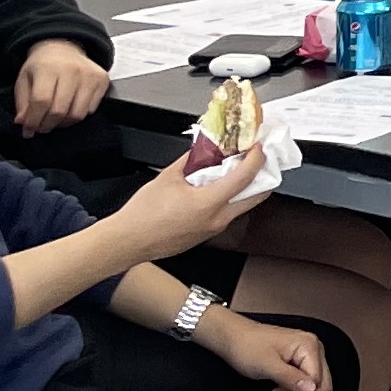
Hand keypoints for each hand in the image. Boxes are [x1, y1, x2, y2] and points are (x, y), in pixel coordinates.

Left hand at [12, 39, 111, 132]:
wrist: (63, 47)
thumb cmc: (42, 66)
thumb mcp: (24, 80)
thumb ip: (22, 103)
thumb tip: (23, 123)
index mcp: (47, 68)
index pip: (41, 101)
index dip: (33, 120)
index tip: (28, 130)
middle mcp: (71, 70)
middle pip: (59, 110)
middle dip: (47, 125)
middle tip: (41, 127)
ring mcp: (89, 75)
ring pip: (77, 114)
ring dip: (63, 123)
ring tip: (55, 120)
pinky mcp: (102, 80)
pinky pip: (90, 110)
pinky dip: (77, 115)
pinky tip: (69, 109)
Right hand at [96, 144, 271, 270]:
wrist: (129, 241)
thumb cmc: (143, 215)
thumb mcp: (168, 177)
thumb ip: (191, 160)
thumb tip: (204, 149)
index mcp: (208, 203)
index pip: (244, 178)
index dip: (255, 159)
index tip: (258, 149)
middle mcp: (217, 219)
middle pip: (257, 197)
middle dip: (262, 176)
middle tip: (255, 160)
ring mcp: (213, 229)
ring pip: (243, 207)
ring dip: (246, 188)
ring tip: (236, 172)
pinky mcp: (207, 235)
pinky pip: (228, 215)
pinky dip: (231, 200)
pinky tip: (219, 189)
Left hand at [200, 306, 327, 390]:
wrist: (232, 337)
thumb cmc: (245, 345)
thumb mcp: (266, 365)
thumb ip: (290, 378)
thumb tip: (310, 389)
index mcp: (308, 345)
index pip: (318, 381)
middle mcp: (313, 347)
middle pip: (323, 384)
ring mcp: (308, 353)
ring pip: (317, 385)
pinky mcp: (301, 360)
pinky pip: (308, 381)